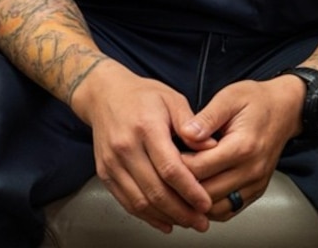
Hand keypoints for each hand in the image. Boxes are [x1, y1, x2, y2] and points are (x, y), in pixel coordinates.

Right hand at [70, 60, 214, 233]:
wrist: (104, 94)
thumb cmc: (143, 95)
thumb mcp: (173, 99)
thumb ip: (192, 125)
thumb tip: (213, 148)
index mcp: (146, 128)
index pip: (170, 168)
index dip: (189, 190)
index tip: (205, 203)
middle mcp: (125, 148)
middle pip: (154, 190)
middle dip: (180, 211)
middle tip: (200, 221)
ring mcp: (111, 163)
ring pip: (139, 201)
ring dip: (165, 217)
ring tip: (186, 223)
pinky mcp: (104, 172)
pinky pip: (126, 201)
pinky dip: (145, 215)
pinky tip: (163, 221)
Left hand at [175, 75, 305, 220]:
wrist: (286, 108)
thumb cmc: (257, 100)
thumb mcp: (230, 97)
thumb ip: (207, 117)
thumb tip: (186, 133)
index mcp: (243, 146)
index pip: (198, 168)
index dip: (174, 166)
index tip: (162, 157)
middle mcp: (252, 169)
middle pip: (204, 193)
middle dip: (179, 187)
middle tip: (163, 175)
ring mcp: (256, 183)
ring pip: (214, 208)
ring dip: (193, 202)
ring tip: (176, 187)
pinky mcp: (256, 190)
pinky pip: (228, 210)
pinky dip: (208, 208)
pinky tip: (196, 195)